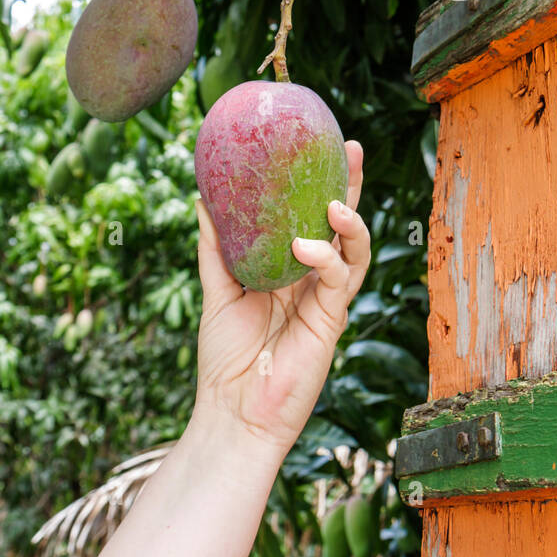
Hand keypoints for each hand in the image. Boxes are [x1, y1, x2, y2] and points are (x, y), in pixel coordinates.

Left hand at [193, 139, 369, 460]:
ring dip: (350, 222)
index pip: (314, 218)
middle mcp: (315, 279)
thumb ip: (216, 247)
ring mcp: (327, 298)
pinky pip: (340, 279)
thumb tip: (201, 198)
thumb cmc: (225, 359)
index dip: (325, 183)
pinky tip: (306, 248)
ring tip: (334, 204)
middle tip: (353, 150)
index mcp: (291, 268)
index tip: (327, 145)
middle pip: (344, 224)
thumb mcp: (217, 291)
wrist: (232, 412)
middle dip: (353, 186)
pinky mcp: (332, 319)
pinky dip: (327, 259)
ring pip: (355, 248)